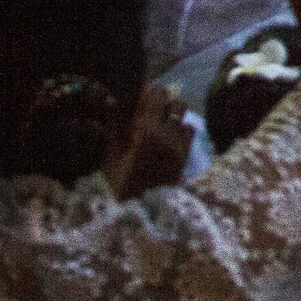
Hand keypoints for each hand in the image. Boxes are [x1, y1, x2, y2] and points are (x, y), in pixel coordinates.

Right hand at [110, 82, 191, 199]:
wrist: (139, 209)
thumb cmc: (119, 180)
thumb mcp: (110, 152)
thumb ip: (116, 124)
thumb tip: (116, 101)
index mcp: (147, 131)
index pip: (157, 95)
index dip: (150, 91)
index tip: (143, 93)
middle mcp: (168, 135)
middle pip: (177, 102)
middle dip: (165, 103)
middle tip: (152, 111)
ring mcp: (180, 145)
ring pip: (184, 117)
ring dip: (173, 118)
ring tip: (160, 126)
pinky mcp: (187, 155)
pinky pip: (189, 132)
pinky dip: (180, 131)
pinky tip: (168, 138)